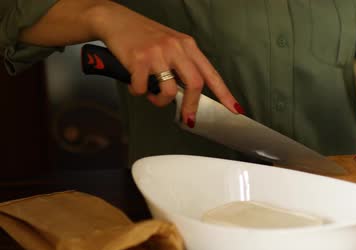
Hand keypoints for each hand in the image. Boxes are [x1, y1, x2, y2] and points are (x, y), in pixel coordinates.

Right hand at [91, 2, 241, 126]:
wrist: (115, 20)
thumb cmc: (143, 35)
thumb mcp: (170, 44)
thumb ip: (183, 64)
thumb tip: (189, 92)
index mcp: (187, 45)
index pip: (211, 74)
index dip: (224, 93)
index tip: (234, 108)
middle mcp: (176, 48)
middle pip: (195, 84)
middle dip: (191, 106)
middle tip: (187, 117)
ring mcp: (158, 53)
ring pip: (169, 90)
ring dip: (159, 100)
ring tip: (151, 94)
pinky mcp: (139, 59)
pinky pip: (142, 88)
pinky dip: (138, 91)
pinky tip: (135, 82)